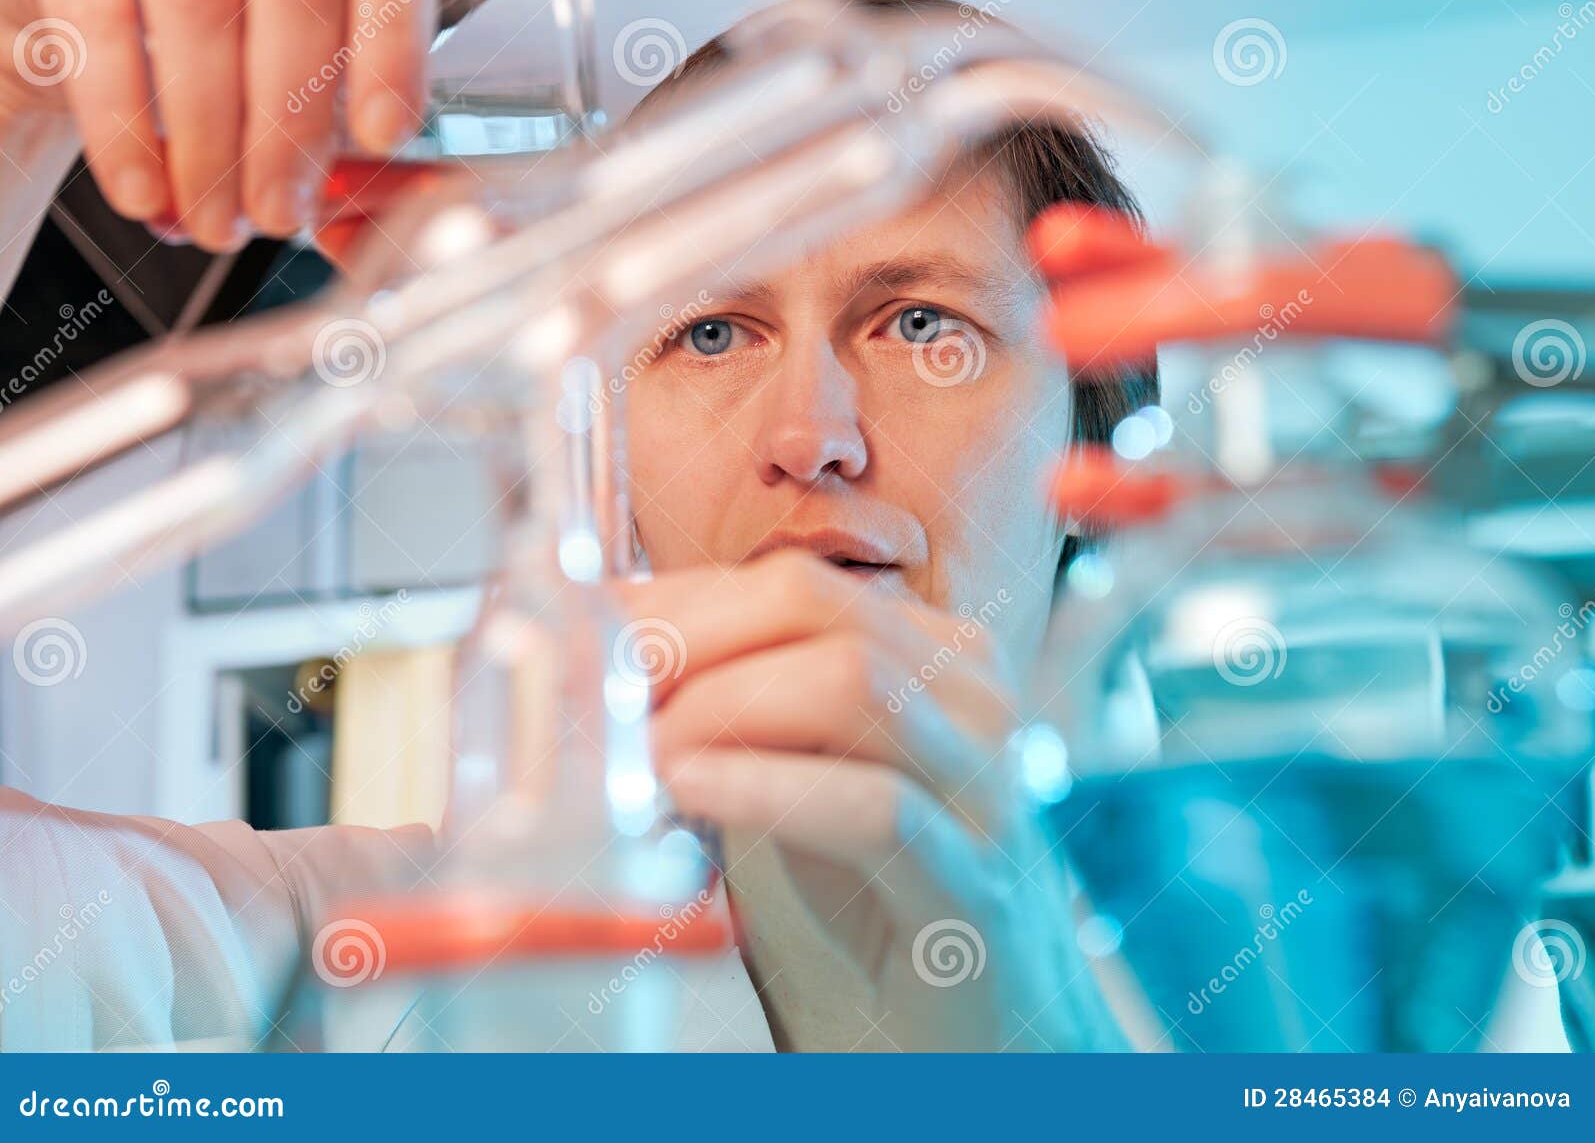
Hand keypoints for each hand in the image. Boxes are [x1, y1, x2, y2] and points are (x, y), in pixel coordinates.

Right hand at [0, 0, 435, 249]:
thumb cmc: (201, 15)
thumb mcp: (284, 38)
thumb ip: (334, 89)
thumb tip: (361, 187)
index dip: (392, 40)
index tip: (384, 134)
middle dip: (296, 121)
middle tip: (283, 211)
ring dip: (215, 138)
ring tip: (217, 219)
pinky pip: (101, 22)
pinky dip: (127, 125)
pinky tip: (145, 190)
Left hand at [620, 551, 1122, 1051]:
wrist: (970, 1039)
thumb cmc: (866, 911)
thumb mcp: (789, 783)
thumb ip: (728, 713)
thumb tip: (601, 650)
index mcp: (932, 656)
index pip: (788, 584)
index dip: (671, 601)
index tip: (581, 637)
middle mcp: (970, 701)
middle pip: (813, 607)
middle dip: (682, 638)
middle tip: (594, 688)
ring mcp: (985, 789)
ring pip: (850, 682)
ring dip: (716, 707)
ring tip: (637, 752)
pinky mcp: (977, 890)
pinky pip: (875, 809)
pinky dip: (767, 787)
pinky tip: (689, 788)